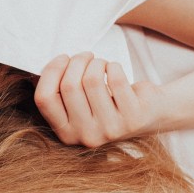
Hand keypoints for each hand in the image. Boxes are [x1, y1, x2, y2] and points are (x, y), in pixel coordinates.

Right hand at [34, 52, 164, 147]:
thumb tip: (48, 66)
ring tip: (101, 63)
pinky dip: (113, 66)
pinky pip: (115, 79)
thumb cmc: (107, 102)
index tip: (63, 58)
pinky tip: (115, 69)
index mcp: (66, 133)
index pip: (44, 99)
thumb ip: (59, 91)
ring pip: (92, 80)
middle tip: (86, 56)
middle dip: (77, 61)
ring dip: (96, 62)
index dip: (51, 71)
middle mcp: (86, 136)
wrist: (149, 114)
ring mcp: (110, 130)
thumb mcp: (79, 104)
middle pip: (69, 86)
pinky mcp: (133, 118)